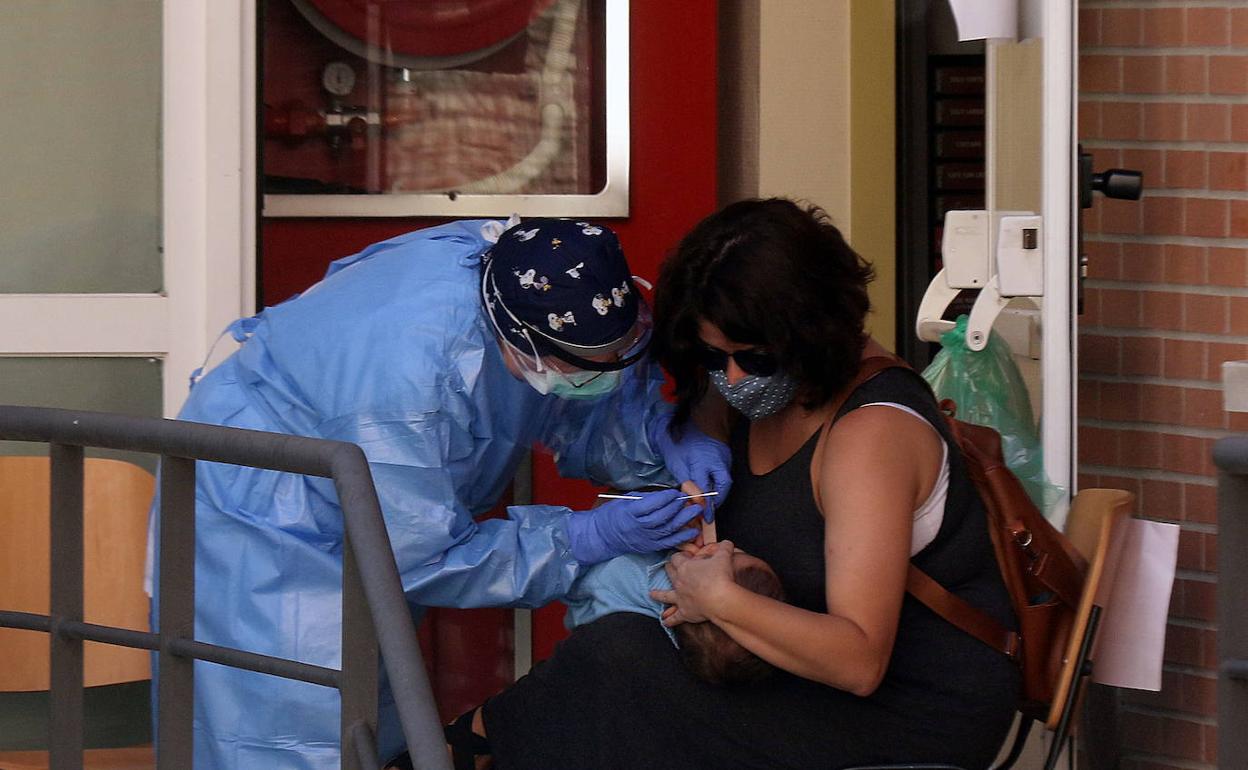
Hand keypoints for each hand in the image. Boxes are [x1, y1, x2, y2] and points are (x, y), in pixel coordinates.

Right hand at [565, 489, 703, 565]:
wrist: (603, 536)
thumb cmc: (613, 515)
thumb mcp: (624, 500)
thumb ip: (644, 498)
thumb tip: (665, 495)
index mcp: (630, 512)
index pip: (651, 504)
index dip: (666, 498)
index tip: (675, 492)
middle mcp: (638, 527)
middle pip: (662, 517)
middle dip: (677, 507)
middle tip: (689, 499)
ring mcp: (645, 539)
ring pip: (668, 529)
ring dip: (684, 520)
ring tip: (696, 511)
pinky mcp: (650, 547)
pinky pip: (668, 543)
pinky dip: (682, 537)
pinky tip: (693, 531)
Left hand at [647, 411, 731, 519]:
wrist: (692, 419)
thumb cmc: (679, 440)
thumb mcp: (676, 461)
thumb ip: (686, 481)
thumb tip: (693, 498)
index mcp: (701, 460)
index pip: (705, 486)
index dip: (704, 502)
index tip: (703, 514)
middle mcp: (717, 458)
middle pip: (724, 484)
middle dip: (719, 499)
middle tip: (711, 510)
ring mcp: (724, 455)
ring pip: (726, 478)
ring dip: (720, 491)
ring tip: (710, 501)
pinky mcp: (727, 453)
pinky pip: (725, 471)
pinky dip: (720, 480)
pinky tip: (712, 486)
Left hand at [650, 540, 736, 625]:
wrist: (720, 599)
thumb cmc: (720, 576)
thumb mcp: (723, 556)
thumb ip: (724, 547)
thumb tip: (726, 543)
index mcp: (685, 567)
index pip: (677, 558)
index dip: (680, 555)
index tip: (685, 555)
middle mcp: (679, 582)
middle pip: (670, 572)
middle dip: (669, 568)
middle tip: (668, 566)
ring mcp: (680, 597)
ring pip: (665, 595)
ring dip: (658, 594)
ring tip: (651, 594)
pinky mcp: (685, 612)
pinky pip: (674, 617)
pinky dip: (669, 620)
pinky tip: (664, 622)